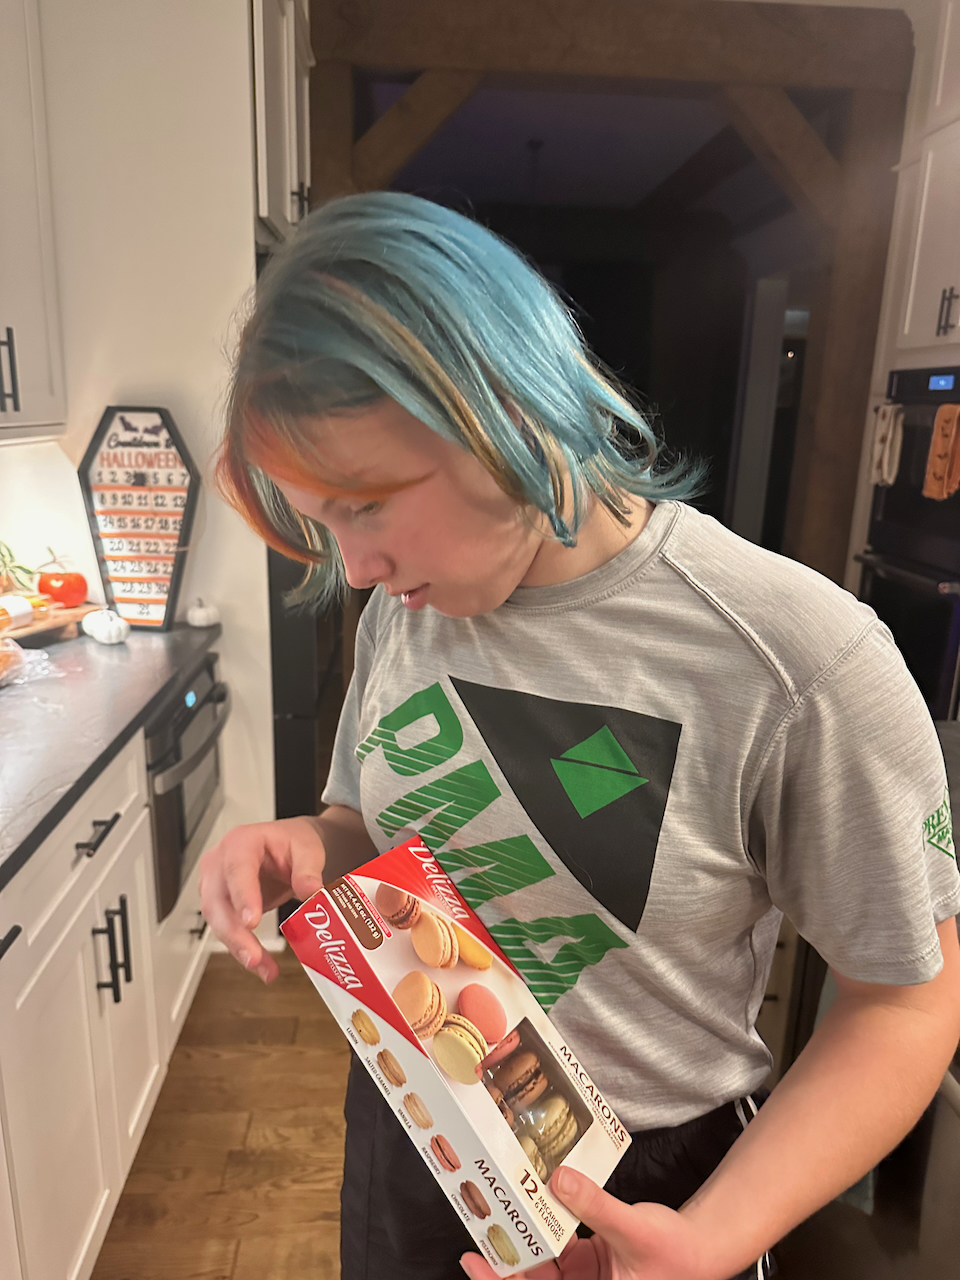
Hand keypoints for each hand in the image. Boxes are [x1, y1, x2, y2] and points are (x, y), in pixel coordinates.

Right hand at [199, 815, 326, 982]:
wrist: (288, 847)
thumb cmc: (292, 843)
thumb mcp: (307, 848)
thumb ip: (309, 869)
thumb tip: (311, 891)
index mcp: (241, 842)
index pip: (237, 868)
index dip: (242, 896)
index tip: (251, 921)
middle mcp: (220, 862)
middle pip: (217, 901)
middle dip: (234, 933)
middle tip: (253, 956)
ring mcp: (215, 884)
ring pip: (217, 920)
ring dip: (238, 947)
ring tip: (262, 967)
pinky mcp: (220, 904)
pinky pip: (226, 929)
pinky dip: (242, 948)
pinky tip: (259, 964)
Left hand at [460, 1168, 709, 1279]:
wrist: (701, 1249)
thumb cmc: (677, 1253)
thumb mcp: (635, 1229)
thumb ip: (596, 1206)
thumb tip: (560, 1180)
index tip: (474, 1263)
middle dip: (507, 1258)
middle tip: (479, 1227)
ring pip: (543, 1264)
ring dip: (525, 1239)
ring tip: (501, 1211)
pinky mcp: (588, 1262)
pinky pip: (559, 1247)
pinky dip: (547, 1226)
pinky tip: (535, 1203)